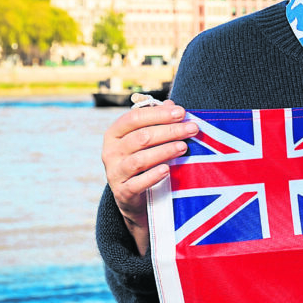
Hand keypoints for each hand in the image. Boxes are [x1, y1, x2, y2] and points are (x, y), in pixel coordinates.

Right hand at [101, 99, 197, 254]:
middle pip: (141, 137)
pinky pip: (137, 183)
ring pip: (140, 159)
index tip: (181, 112)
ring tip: (184, 147)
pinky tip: (167, 169)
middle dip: (169, 131)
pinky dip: (153, 175)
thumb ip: (157, 122)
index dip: (159, 114)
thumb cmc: (143, 162)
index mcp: (114, 134)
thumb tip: (172, 104)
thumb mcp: (147, 141)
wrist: (134, 198)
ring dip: (164, 151)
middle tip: (192, 129)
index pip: (134, 118)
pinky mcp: (123, 193)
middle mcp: (111, 152)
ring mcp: (115, 173)